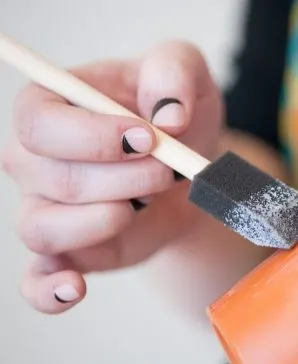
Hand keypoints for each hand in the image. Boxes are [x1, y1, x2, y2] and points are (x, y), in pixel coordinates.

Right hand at [0, 40, 222, 313]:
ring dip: (107, 219)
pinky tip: (74, 288)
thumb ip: (175, 70)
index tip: (150, 139)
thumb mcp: (186, 73)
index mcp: (53, 106)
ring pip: (45, 227)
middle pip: (53, 176)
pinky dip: (49, 290)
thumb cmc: (179, 116)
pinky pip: (37, 280)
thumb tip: (168, 115)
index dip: (94, 137)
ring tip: (145, 204)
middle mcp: (35, 159)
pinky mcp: (71, 250)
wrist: (193, 169)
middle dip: (123, 179)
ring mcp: (46, 208)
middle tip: (167, 171)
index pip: (41, 123)